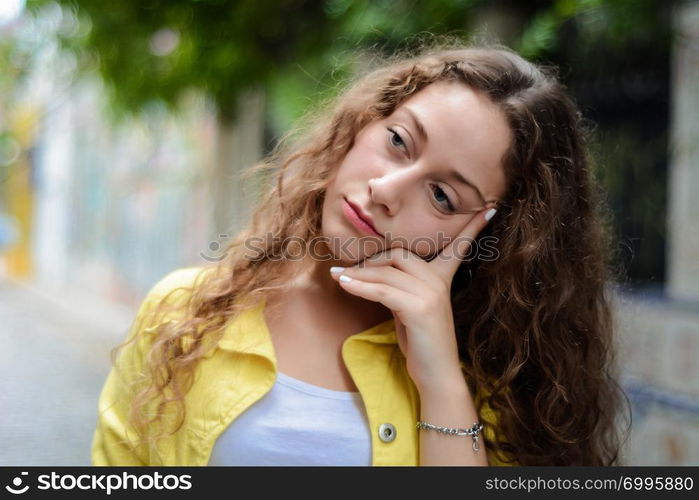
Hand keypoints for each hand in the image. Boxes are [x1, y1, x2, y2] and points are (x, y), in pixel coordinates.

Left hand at [329, 208, 495, 391]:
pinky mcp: (418, 308)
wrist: (436, 374)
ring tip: (337, 276)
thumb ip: (401, 287)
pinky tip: (344, 284)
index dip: (470, 229)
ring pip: (386, 273)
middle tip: (348, 271)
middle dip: (371, 261)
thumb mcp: (412, 308)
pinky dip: (359, 286)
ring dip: (357, 274)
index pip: (457, 248)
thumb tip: (374, 274)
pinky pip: (382, 290)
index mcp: (442, 279)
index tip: (488, 210)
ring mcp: (430, 294)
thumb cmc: (422, 343)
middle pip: (399, 255)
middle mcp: (438, 282)